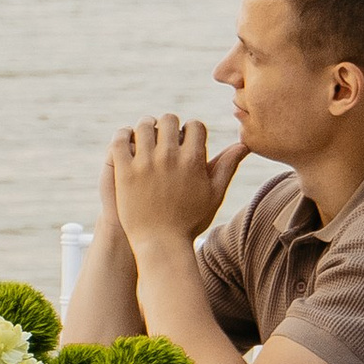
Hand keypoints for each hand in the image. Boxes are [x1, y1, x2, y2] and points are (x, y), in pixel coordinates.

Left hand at [109, 117, 245, 256]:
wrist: (161, 244)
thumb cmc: (190, 221)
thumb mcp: (214, 194)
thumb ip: (227, 166)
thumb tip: (243, 144)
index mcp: (193, 160)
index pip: (195, 125)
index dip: (191, 130)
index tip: (185, 140)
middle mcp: (170, 157)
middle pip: (169, 119)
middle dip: (168, 125)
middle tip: (164, 136)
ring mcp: (145, 163)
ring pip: (144, 125)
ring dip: (146, 127)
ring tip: (145, 136)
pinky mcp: (124, 172)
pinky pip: (120, 140)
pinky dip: (122, 135)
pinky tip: (127, 141)